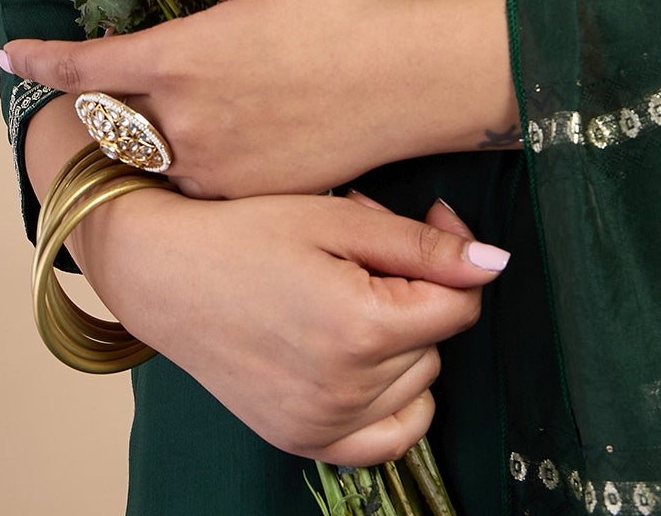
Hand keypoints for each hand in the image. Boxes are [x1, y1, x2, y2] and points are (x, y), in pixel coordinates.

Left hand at [0, 0, 518, 195]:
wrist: (405, 81)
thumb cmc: (333, 10)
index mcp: (176, 60)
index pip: (79, 70)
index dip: (37, 61)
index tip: (9, 56)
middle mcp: (181, 125)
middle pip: (106, 117)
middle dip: (95, 95)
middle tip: (108, 70)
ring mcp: (209, 170)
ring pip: (145, 152)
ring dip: (140, 127)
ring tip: (175, 97)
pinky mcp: (240, 197)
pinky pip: (189, 179)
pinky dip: (184, 153)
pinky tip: (225, 125)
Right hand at [78, 180, 507, 465]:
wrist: (164, 274)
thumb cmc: (247, 233)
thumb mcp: (339, 218)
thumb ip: (424, 244)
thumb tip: (496, 263)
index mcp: (359, 327)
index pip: (460, 305)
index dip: (452, 255)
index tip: (428, 220)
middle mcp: (345, 390)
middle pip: (437, 342)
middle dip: (416, 293)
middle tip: (362, 255)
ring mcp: (322, 425)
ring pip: (418, 383)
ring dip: (401, 341)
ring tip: (348, 294)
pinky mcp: (303, 441)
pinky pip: (389, 438)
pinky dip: (393, 401)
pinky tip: (366, 361)